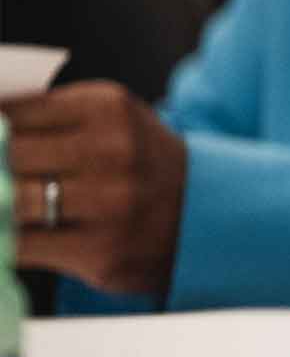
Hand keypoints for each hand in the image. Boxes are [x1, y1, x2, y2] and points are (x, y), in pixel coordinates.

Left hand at [2, 82, 187, 296]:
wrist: (202, 215)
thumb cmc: (136, 163)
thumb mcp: (108, 119)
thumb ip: (44, 116)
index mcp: (107, 107)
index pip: (12, 111)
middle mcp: (113, 150)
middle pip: (6, 153)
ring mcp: (109, 202)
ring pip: (9, 199)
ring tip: (1, 203)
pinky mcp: (100, 249)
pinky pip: (21, 244)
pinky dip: (2, 239)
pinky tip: (5, 233)